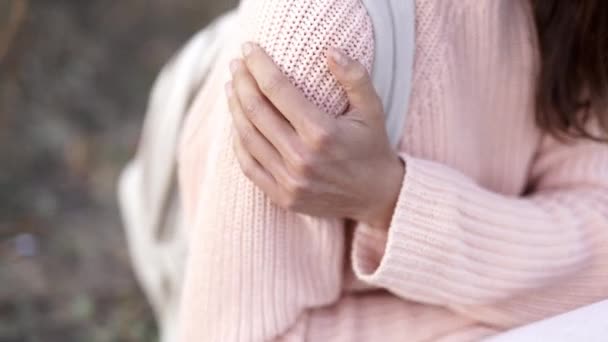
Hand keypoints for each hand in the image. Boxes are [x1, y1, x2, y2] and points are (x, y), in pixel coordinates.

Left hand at [226, 42, 404, 229]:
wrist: (376, 196)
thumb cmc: (372, 147)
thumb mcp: (372, 109)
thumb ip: (354, 77)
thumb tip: (330, 50)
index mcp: (322, 133)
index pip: (277, 89)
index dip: (258, 65)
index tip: (248, 49)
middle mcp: (302, 158)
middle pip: (256, 111)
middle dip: (241, 82)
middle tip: (236, 65)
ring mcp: (289, 181)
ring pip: (247, 137)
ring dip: (235, 108)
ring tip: (231, 88)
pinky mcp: (282, 197)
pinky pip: (249, 165)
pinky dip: (238, 141)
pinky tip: (237, 123)